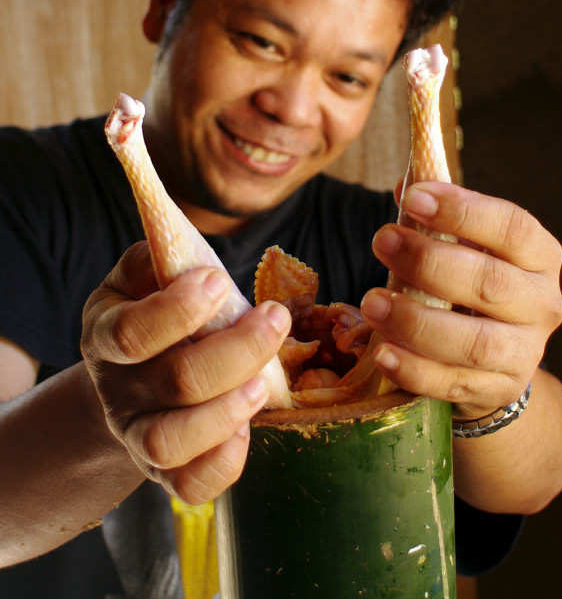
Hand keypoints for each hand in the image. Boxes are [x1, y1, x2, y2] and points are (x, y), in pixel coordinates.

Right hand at [81, 242, 289, 504]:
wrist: (128, 380)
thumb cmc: (148, 316)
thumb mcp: (138, 282)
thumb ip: (155, 262)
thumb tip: (183, 253)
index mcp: (106, 336)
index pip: (132, 332)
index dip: (179, 310)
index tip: (220, 281)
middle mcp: (118, 391)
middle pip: (174, 382)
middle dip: (236, 350)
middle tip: (275, 319)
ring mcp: (137, 436)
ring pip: (171, 441)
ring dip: (227, 411)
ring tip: (265, 383)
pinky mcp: (164, 472)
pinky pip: (188, 487)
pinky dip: (224, 463)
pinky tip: (249, 427)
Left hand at [360, 181, 561, 419]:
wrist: (496, 361)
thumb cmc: (471, 288)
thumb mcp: (464, 249)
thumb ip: (437, 218)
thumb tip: (406, 182)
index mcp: (538, 256)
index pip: (511, 228)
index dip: (463, 211)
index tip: (414, 198)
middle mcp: (541, 304)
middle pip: (491, 283)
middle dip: (429, 262)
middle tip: (382, 241)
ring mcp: (523, 353)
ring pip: (475, 343)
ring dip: (417, 322)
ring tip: (372, 302)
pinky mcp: (495, 391)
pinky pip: (454, 385)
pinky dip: (415, 370)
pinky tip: (382, 351)